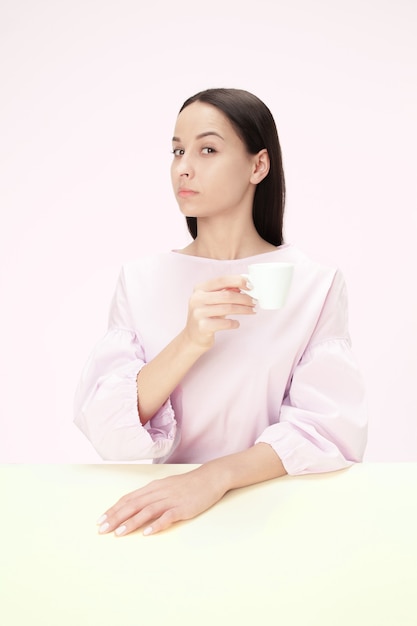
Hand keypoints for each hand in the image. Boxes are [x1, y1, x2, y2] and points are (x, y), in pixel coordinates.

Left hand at [97, 465, 227, 536]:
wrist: (210, 478)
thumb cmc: (187, 484)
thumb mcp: (166, 487)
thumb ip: (151, 496)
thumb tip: (134, 508)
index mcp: (153, 487)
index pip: (128, 498)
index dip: (113, 509)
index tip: (100, 520)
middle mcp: (159, 492)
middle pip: (133, 504)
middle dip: (116, 517)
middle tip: (102, 529)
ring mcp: (171, 499)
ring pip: (147, 511)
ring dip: (131, 522)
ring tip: (119, 533)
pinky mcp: (183, 508)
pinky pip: (167, 516)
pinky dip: (156, 525)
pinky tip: (147, 533)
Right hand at [184, 275, 255, 349]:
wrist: (193, 337)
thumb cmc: (206, 316)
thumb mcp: (212, 301)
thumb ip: (225, 291)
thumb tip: (245, 284)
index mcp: (200, 288)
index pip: (222, 280)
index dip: (238, 281)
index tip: (251, 285)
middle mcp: (197, 299)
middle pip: (227, 295)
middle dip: (244, 298)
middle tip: (254, 301)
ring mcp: (198, 313)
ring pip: (228, 308)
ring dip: (244, 309)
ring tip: (252, 310)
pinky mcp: (202, 327)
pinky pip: (225, 323)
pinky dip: (234, 323)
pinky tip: (237, 323)